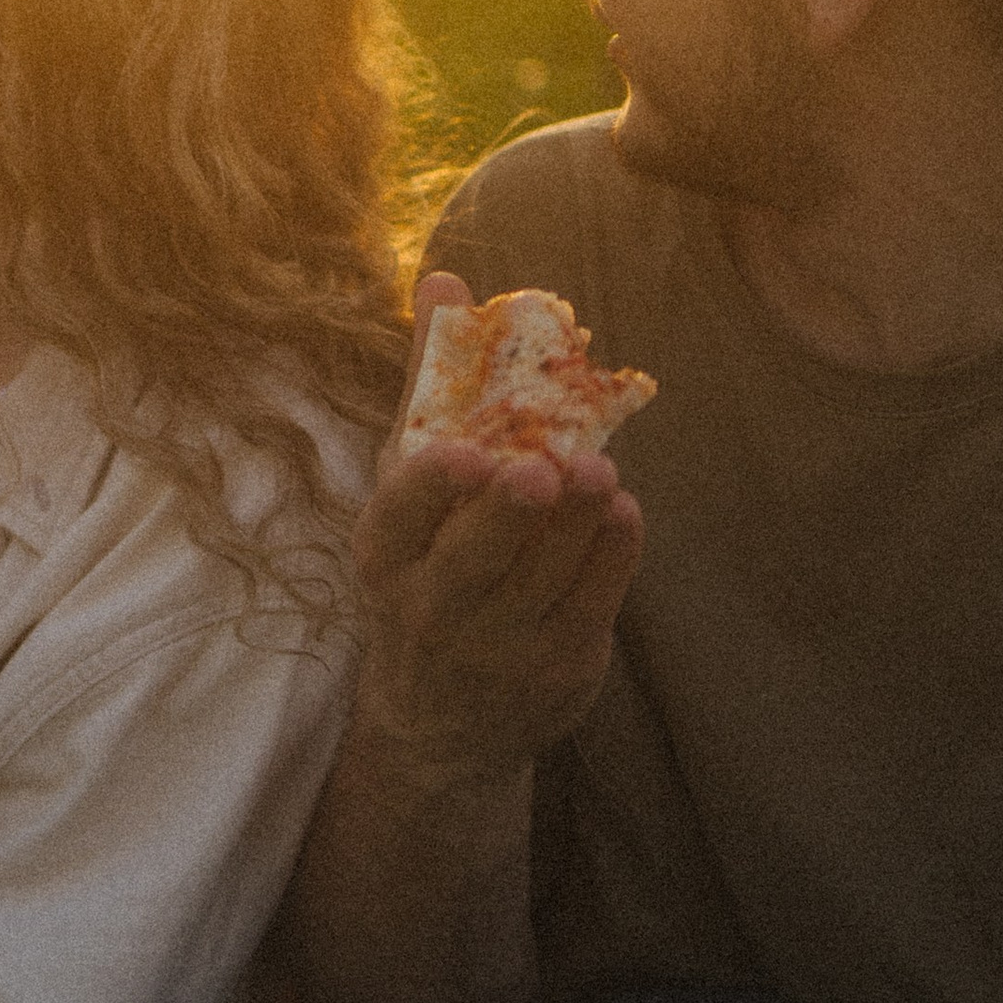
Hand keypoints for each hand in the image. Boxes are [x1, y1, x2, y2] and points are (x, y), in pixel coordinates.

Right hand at [350, 271, 643, 788]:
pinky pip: (596, 598)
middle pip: (475, 556)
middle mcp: (432, 607)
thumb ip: (432, 385)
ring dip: (579, 518)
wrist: (441, 721)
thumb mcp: (409, 489)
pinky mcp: (561, 665)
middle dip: (510, 513)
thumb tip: (448, 280)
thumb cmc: (425, 567)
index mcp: (384, 555)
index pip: (400, 518)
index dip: (433, 487)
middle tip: (544, 470)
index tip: (470, 454)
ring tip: (599, 471)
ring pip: (547, 573)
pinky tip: (617, 510)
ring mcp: (500, 646)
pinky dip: (612, 550)